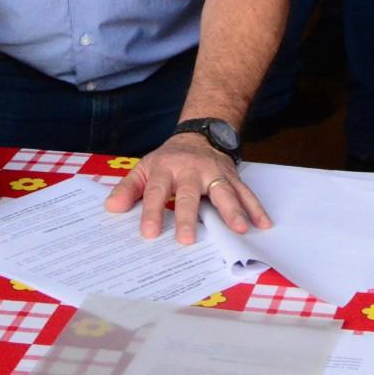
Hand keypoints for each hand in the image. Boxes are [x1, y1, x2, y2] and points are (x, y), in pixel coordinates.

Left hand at [103, 133, 270, 244]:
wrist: (200, 134)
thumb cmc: (169, 159)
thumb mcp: (145, 168)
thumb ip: (128, 188)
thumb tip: (111, 208)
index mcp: (166, 168)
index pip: (156, 191)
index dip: (151, 211)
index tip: (149, 233)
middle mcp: (191, 169)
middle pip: (189, 193)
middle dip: (187, 216)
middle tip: (186, 240)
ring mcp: (214, 172)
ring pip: (223, 191)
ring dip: (232, 210)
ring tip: (239, 229)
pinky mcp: (232, 176)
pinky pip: (245, 192)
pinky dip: (255, 208)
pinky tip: (262, 224)